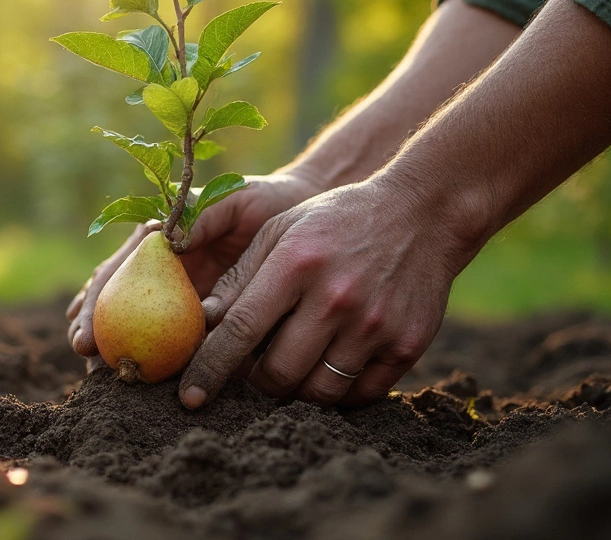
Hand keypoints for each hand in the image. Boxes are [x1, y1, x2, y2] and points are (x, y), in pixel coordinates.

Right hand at [67, 170, 324, 365]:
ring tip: (103, 377)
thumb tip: (168, 241)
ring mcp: (183, 294)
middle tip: (87, 362)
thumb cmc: (264, 202)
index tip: (84, 334)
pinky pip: (183, 339)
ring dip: (121, 349)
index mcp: (159, 241)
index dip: (95, 302)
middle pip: (117, 302)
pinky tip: (151, 380)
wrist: (303, 214)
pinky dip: (165, 359)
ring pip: (143, 324)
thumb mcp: (230, 200)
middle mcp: (163, 269)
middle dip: (97, 331)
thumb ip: (199, 217)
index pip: (116, 272)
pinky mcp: (209, 314)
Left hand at [178, 177, 473, 408]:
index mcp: (296, 264)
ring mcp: (375, 325)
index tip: (189, 397)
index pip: (240, 330)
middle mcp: (336, 298)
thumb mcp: (278, 232)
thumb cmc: (334, 221)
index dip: (210, 368)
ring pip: (318, 392)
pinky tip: (330, 368)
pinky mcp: (407, 345)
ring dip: (296, 390)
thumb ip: (239, 278)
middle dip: (256, 381)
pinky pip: (360, 394)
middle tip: (256, 368)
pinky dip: (338, 393)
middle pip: (278, 374)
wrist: (421, 214)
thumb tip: (202, 325)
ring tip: (294, 366)